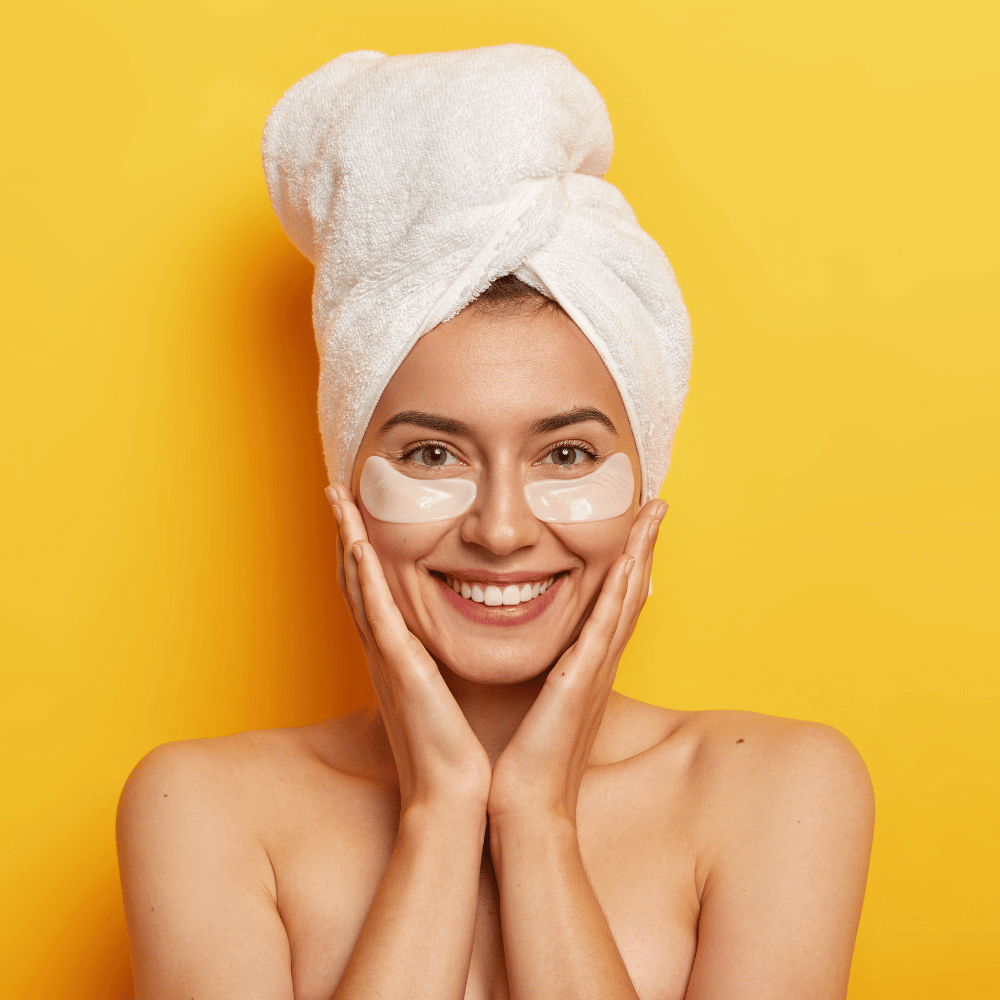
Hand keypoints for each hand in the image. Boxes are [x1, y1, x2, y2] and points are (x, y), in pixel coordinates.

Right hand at [327, 484, 491, 816]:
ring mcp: (386, 659)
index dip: (361, 549)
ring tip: (337, 497)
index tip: (360, 509)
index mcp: (397, 656)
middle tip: (335, 488)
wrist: (454, 798)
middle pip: (355, 579)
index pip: (374, 590)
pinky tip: (358, 543)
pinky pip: (377, 615)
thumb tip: (464, 641)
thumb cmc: (455, 751)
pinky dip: (364, 577)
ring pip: (358, 586)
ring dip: (346, 538)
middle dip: (345, 531)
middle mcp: (384, 652)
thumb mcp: (448, 696)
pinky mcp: (400, 670)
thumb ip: (443, 667)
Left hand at [487, 499, 666, 827]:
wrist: (525, 808)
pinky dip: (620, 589)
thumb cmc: (523, 762)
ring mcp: (594, 671)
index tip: (631, 527)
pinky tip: (628, 558)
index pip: (610, 604)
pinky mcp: (581, 680)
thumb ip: (536, 676)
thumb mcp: (533, 706)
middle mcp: (598, 664)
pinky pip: (605, 624)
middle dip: (643, 547)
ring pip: (625, 599)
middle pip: (629, 593)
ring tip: (651, 515)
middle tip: (656, 506)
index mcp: (584, 668)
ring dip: (640, 554)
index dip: (625, 564)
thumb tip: (527, 656)